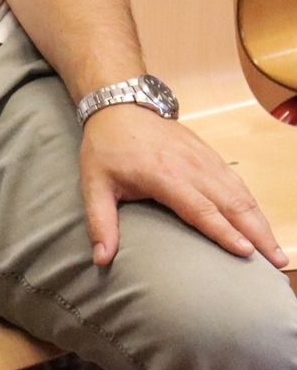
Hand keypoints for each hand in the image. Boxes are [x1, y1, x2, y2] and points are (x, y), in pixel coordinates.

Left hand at [79, 104, 287, 267]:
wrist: (119, 107)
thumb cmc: (106, 148)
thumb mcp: (93, 184)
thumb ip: (100, 223)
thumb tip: (100, 259)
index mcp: (165, 176)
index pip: (201, 209)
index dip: (224, 232)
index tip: (245, 252)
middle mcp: (192, 167)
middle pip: (232, 204)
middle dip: (256, 233)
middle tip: (275, 261)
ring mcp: (205, 159)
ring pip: (241, 193)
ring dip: (261, 221)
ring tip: (275, 250)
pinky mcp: (210, 155)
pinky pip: (237, 182)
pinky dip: (253, 204)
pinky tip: (261, 222)